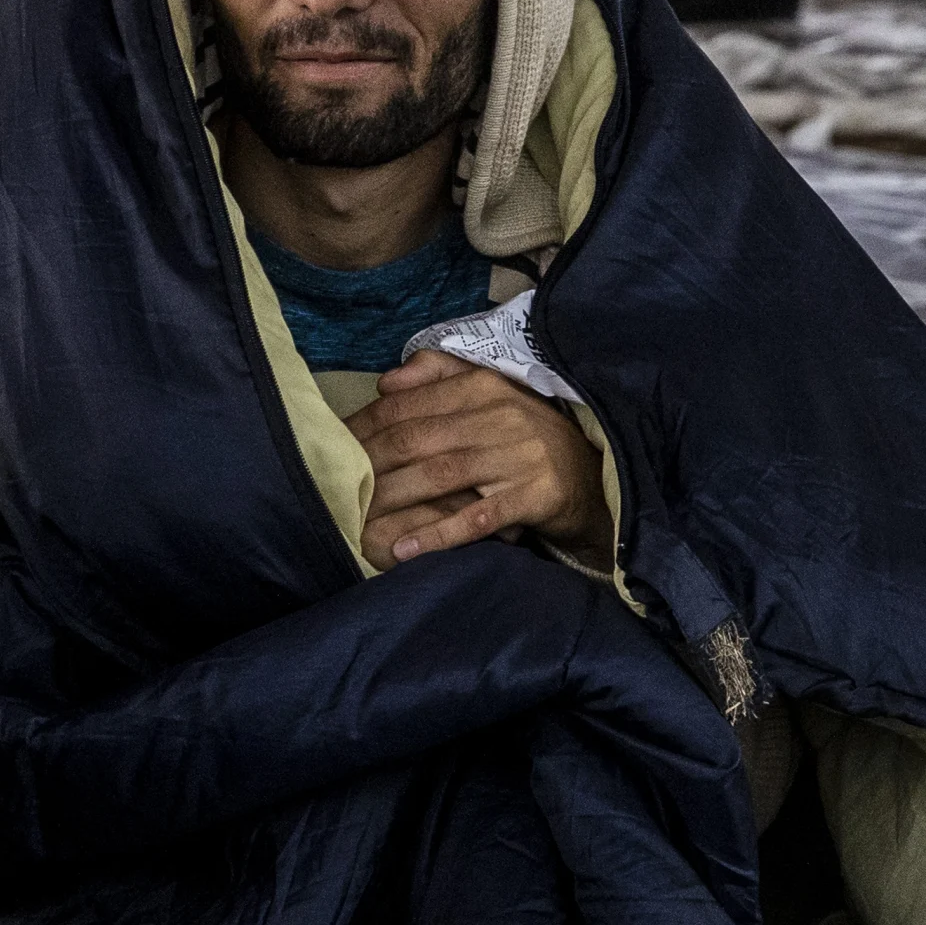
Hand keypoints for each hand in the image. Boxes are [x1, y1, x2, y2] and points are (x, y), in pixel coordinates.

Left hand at [353, 349, 612, 571]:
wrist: (593, 476)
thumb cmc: (525, 437)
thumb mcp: (489, 394)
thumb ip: (437, 376)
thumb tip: (385, 383)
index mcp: (483, 385)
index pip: (407, 405)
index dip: (363, 427)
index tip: (331, 449)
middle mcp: (501, 415)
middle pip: (416, 440)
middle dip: (369, 465)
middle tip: (334, 490)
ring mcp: (520, 456)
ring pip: (440, 475)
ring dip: (394, 499)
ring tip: (357, 520)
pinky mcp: (537, 495)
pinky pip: (479, 518)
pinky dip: (440, 534)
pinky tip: (406, 548)